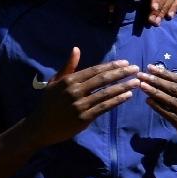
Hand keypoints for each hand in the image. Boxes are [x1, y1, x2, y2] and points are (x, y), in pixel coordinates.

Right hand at [20, 47, 139, 147]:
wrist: (39, 128)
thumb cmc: (48, 104)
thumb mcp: (55, 83)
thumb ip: (67, 67)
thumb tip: (76, 49)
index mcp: (68, 81)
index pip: (94, 70)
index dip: (112, 66)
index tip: (126, 63)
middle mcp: (74, 91)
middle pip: (103, 79)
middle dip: (122, 73)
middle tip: (137, 69)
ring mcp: (80, 105)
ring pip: (106, 93)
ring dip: (124, 86)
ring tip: (136, 81)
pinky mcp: (84, 118)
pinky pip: (104, 107)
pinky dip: (117, 100)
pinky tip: (127, 95)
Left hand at [137, 61, 176, 158]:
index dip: (165, 73)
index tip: (150, 67)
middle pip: (176, 90)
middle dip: (157, 81)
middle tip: (141, 75)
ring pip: (172, 102)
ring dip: (156, 93)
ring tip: (142, 86)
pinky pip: (171, 116)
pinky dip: (159, 108)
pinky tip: (148, 101)